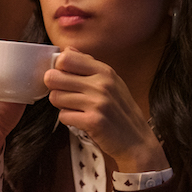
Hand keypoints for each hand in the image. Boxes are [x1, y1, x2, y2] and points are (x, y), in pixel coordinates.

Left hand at [45, 48, 168, 172]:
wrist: (137, 141)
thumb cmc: (121, 111)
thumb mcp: (112, 82)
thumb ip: (89, 65)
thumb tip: (67, 50)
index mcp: (105, 71)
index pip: (66, 58)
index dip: (59, 69)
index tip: (65, 78)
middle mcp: (101, 84)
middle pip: (54, 78)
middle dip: (55, 88)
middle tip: (67, 96)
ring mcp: (97, 103)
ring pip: (55, 97)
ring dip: (62, 106)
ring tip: (77, 109)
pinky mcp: (93, 121)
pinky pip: (63, 116)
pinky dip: (69, 120)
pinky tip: (81, 121)